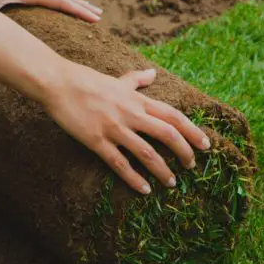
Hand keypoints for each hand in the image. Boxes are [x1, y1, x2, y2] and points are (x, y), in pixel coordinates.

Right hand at [43, 65, 210, 193]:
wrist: (58, 83)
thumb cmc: (86, 81)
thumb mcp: (116, 79)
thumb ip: (136, 80)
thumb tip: (152, 73)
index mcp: (137, 100)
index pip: (173, 115)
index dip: (192, 131)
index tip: (205, 144)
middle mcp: (130, 113)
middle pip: (167, 134)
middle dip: (184, 152)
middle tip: (192, 166)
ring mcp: (114, 128)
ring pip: (147, 152)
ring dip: (162, 170)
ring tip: (172, 183)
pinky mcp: (97, 141)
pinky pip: (120, 163)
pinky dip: (134, 178)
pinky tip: (144, 190)